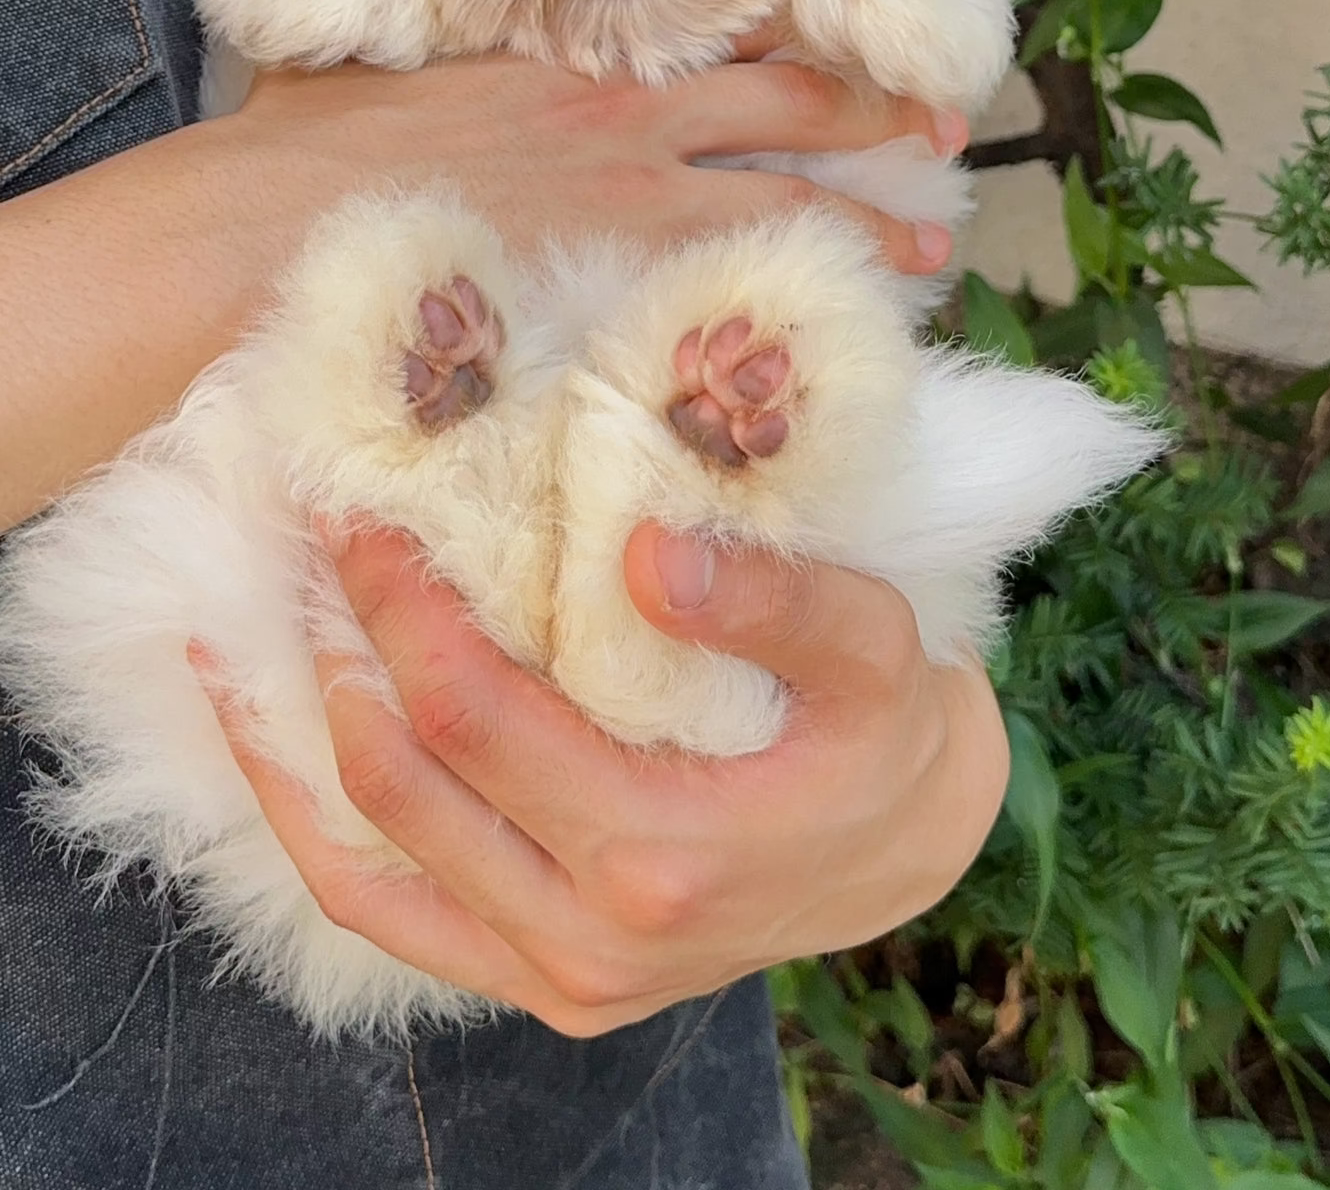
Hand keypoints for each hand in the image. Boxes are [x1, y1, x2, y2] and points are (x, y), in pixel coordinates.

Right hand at [1, 54, 959, 525]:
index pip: (720, 48)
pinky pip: (724, 299)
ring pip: (780, 210)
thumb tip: (415, 54)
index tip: (866, 69)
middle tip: (945, 146)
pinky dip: (787, 311)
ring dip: (862, 229)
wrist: (258, 233)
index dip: (807, 56)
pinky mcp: (601, 292)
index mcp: (573, 62)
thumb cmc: (300, 153)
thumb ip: (425, 61)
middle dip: (876, 128)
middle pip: (786, 115)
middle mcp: (617, 124)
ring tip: (929, 257)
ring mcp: (616, 210)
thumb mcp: (370, 72)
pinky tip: (834, 338)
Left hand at [196, 521, 1009, 1037]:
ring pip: (368, 865)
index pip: (475, 717)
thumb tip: (645, 552)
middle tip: (317, 545)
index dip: (402, 611)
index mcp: (665, 854)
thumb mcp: (874, 646)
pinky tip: (276, 753)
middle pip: (406, 781)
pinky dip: (318, 834)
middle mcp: (591, 939)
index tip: (363, 517)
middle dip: (345, 646)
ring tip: (249, 637)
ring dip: (297, 744)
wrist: (902, 850)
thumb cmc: (881, 731)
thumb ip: (775, 600)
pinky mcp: (541, 989)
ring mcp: (558, 980)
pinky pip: (391, 919)